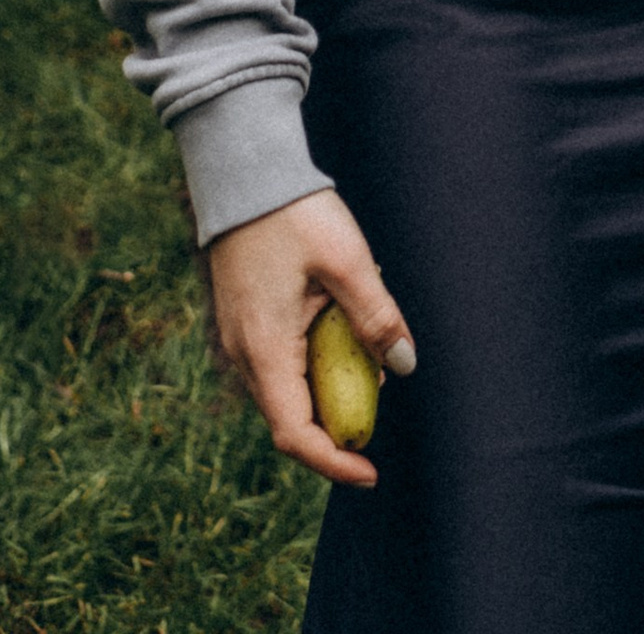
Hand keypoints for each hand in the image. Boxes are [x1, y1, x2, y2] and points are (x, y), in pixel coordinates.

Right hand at [204, 187, 414, 485]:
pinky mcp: (244, 321)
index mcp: (264, 348)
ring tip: (366, 348)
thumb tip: (405, 367)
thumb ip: (376, 317)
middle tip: (381, 390)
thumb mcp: (347, 261)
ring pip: (286, 390)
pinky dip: (313, 362)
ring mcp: (239, 338)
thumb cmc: (294, 212)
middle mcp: (243, 354)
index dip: (333, 462)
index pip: (295, 434)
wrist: (244, 171)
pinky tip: (340, 325)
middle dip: (338, 422)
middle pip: (292, 417)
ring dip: (328, 387)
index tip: (371, 473)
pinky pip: (280, 362)